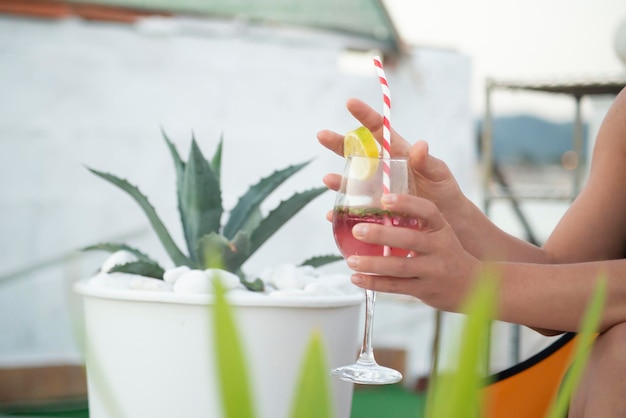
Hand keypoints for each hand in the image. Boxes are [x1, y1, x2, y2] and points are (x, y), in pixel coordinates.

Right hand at [317, 98, 464, 218]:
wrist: (447, 221)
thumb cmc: (443, 191)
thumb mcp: (438, 173)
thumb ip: (428, 161)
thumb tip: (421, 145)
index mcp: (396, 153)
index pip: (379, 129)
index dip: (364, 115)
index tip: (350, 102)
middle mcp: (381, 170)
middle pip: (355, 153)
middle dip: (337, 143)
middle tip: (321, 135)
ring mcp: (375, 190)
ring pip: (350, 182)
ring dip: (337, 181)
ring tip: (328, 180)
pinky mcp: (373, 211)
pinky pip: (353, 211)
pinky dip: (342, 212)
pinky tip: (332, 215)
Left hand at [344, 192, 481, 311]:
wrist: (473, 286)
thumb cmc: (446, 254)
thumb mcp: (439, 233)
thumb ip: (415, 224)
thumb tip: (375, 209)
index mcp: (442, 228)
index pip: (427, 211)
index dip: (406, 204)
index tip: (384, 199)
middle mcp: (440, 248)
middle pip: (410, 239)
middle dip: (381, 235)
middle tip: (357, 230)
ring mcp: (434, 270)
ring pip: (400, 267)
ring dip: (373, 264)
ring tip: (351, 260)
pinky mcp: (425, 290)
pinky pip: (397, 286)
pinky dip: (375, 283)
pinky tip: (357, 278)